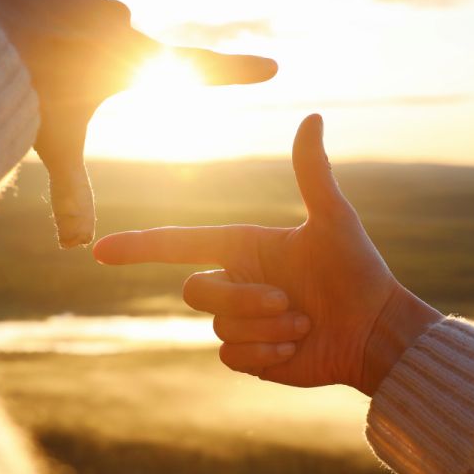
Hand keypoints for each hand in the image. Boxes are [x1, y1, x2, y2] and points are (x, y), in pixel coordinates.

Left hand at [0, 0, 276, 247]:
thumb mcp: (54, 147)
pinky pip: (41, 6)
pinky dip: (26, 24)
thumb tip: (77, 248)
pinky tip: (2, 37)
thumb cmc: (23, 93)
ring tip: (20, 64)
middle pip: (105, 59)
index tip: (273, 66)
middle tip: (47, 88)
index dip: (237, 71)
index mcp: (131, 60)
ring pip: (71, 32)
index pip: (199, 69)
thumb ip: (71, 195)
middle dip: (80, 74)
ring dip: (53, 48)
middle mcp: (116, 20)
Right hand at [93, 115, 442, 394]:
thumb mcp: (334, 220)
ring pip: (217, 327)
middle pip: (194, 290)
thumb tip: (312, 117)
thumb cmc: (358, 271)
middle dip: (240, 299)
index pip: (178, 244)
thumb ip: (312, 173)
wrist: (374, 332)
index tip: (99, 250)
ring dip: (264, 329)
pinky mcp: (249, 356)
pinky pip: (230, 356)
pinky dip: (264, 353)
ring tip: (304, 324)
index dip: (139, 246)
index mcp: (243, 245)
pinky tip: (296, 348)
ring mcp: (239, 321)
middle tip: (289, 303)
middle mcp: (235, 280)